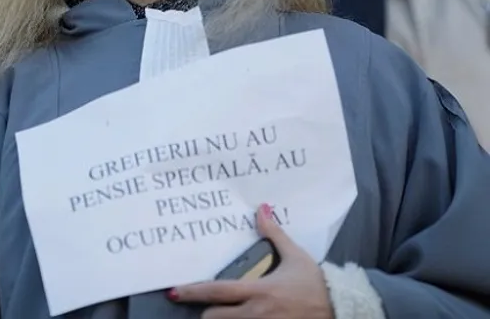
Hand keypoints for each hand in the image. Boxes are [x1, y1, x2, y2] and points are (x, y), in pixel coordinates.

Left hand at [168, 204, 333, 318]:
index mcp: (259, 291)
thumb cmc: (315, 283)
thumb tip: (262, 209)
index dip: (192, 292)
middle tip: (204, 307)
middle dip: (206, 313)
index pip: (216, 292)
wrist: (341, 308)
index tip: (174, 292)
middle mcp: (257, 314)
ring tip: (219, 314)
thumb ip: (274, 234)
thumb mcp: (295, 256)